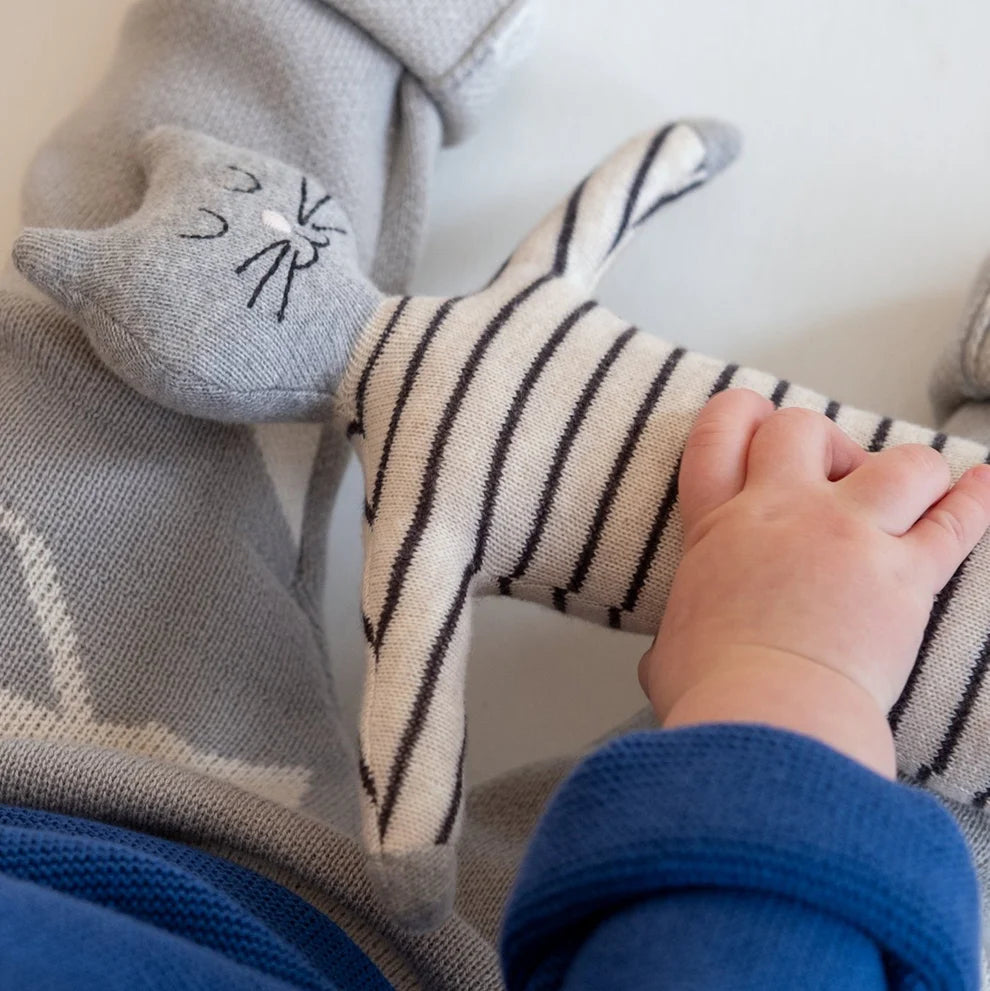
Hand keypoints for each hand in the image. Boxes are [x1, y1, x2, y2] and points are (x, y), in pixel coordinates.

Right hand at [639, 389, 989, 775]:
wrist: (766, 720)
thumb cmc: (711, 692)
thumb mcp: (668, 650)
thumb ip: (674, 637)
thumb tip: (664, 661)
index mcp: (718, 525)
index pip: (720, 433)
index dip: (739, 415)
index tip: (755, 423)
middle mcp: (784, 513)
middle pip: (805, 427)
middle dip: (821, 442)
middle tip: (828, 475)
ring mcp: (849, 536)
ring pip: (901, 464)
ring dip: (909, 474)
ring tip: (908, 493)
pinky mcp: (906, 575)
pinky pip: (956, 521)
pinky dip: (976, 501)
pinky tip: (984, 485)